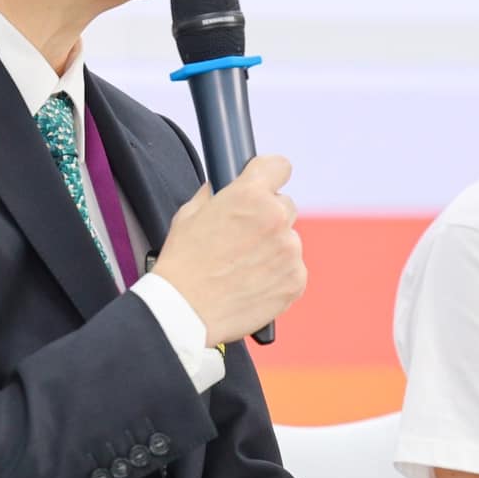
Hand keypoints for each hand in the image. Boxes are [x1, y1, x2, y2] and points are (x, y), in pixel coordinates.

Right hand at [151, 154, 304, 345]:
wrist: (185, 311)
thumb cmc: (182, 264)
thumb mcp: (189, 215)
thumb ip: (212, 195)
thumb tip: (219, 188)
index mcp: (249, 195)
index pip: (279, 166)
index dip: (270, 174)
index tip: (266, 183)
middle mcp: (275, 218)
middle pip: (285, 206)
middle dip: (268, 218)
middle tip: (243, 238)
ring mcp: (289, 251)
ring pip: (288, 241)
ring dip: (273, 250)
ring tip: (242, 269)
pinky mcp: (296, 280)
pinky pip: (293, 270)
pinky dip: (278, 276)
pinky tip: (252, 284)